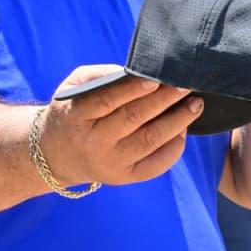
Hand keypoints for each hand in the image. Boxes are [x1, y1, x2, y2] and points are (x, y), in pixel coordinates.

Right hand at [39, 64, 203, 188]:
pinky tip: (183, 131)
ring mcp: (110, 163)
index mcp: (78, 115)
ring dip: (177, 121)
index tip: (157, 78)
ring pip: (150, 140)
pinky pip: (155, 165)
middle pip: (134, 118)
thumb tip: (136, 72)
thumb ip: (100, 76)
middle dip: (165, 100)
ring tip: (194, 105)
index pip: (108, 100)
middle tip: (186, 86)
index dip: (133, 89)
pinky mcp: (123, 177)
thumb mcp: (72, 87)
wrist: (56, 154)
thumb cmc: (72, 111)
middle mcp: (94, 142)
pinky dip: (174, 149)